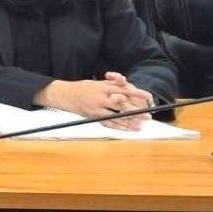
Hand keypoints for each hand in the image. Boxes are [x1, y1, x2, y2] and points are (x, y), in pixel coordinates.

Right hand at [34, 79, 150, 130]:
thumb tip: (125, 82)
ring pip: (116, 116)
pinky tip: (128, 129)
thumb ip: (112, 84)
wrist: (65, 95)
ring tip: (141, 125)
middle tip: (148, 115)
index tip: (148, 96)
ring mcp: (97, 108)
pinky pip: (108, 123)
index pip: (123, 90)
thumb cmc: (82, 88)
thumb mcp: (97, 82)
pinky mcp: (94, 116)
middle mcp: (101, 98)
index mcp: (102, 87)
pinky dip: (119, 127)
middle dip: (136, 111)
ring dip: (129, 121)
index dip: (136, 93)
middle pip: (121, 105)